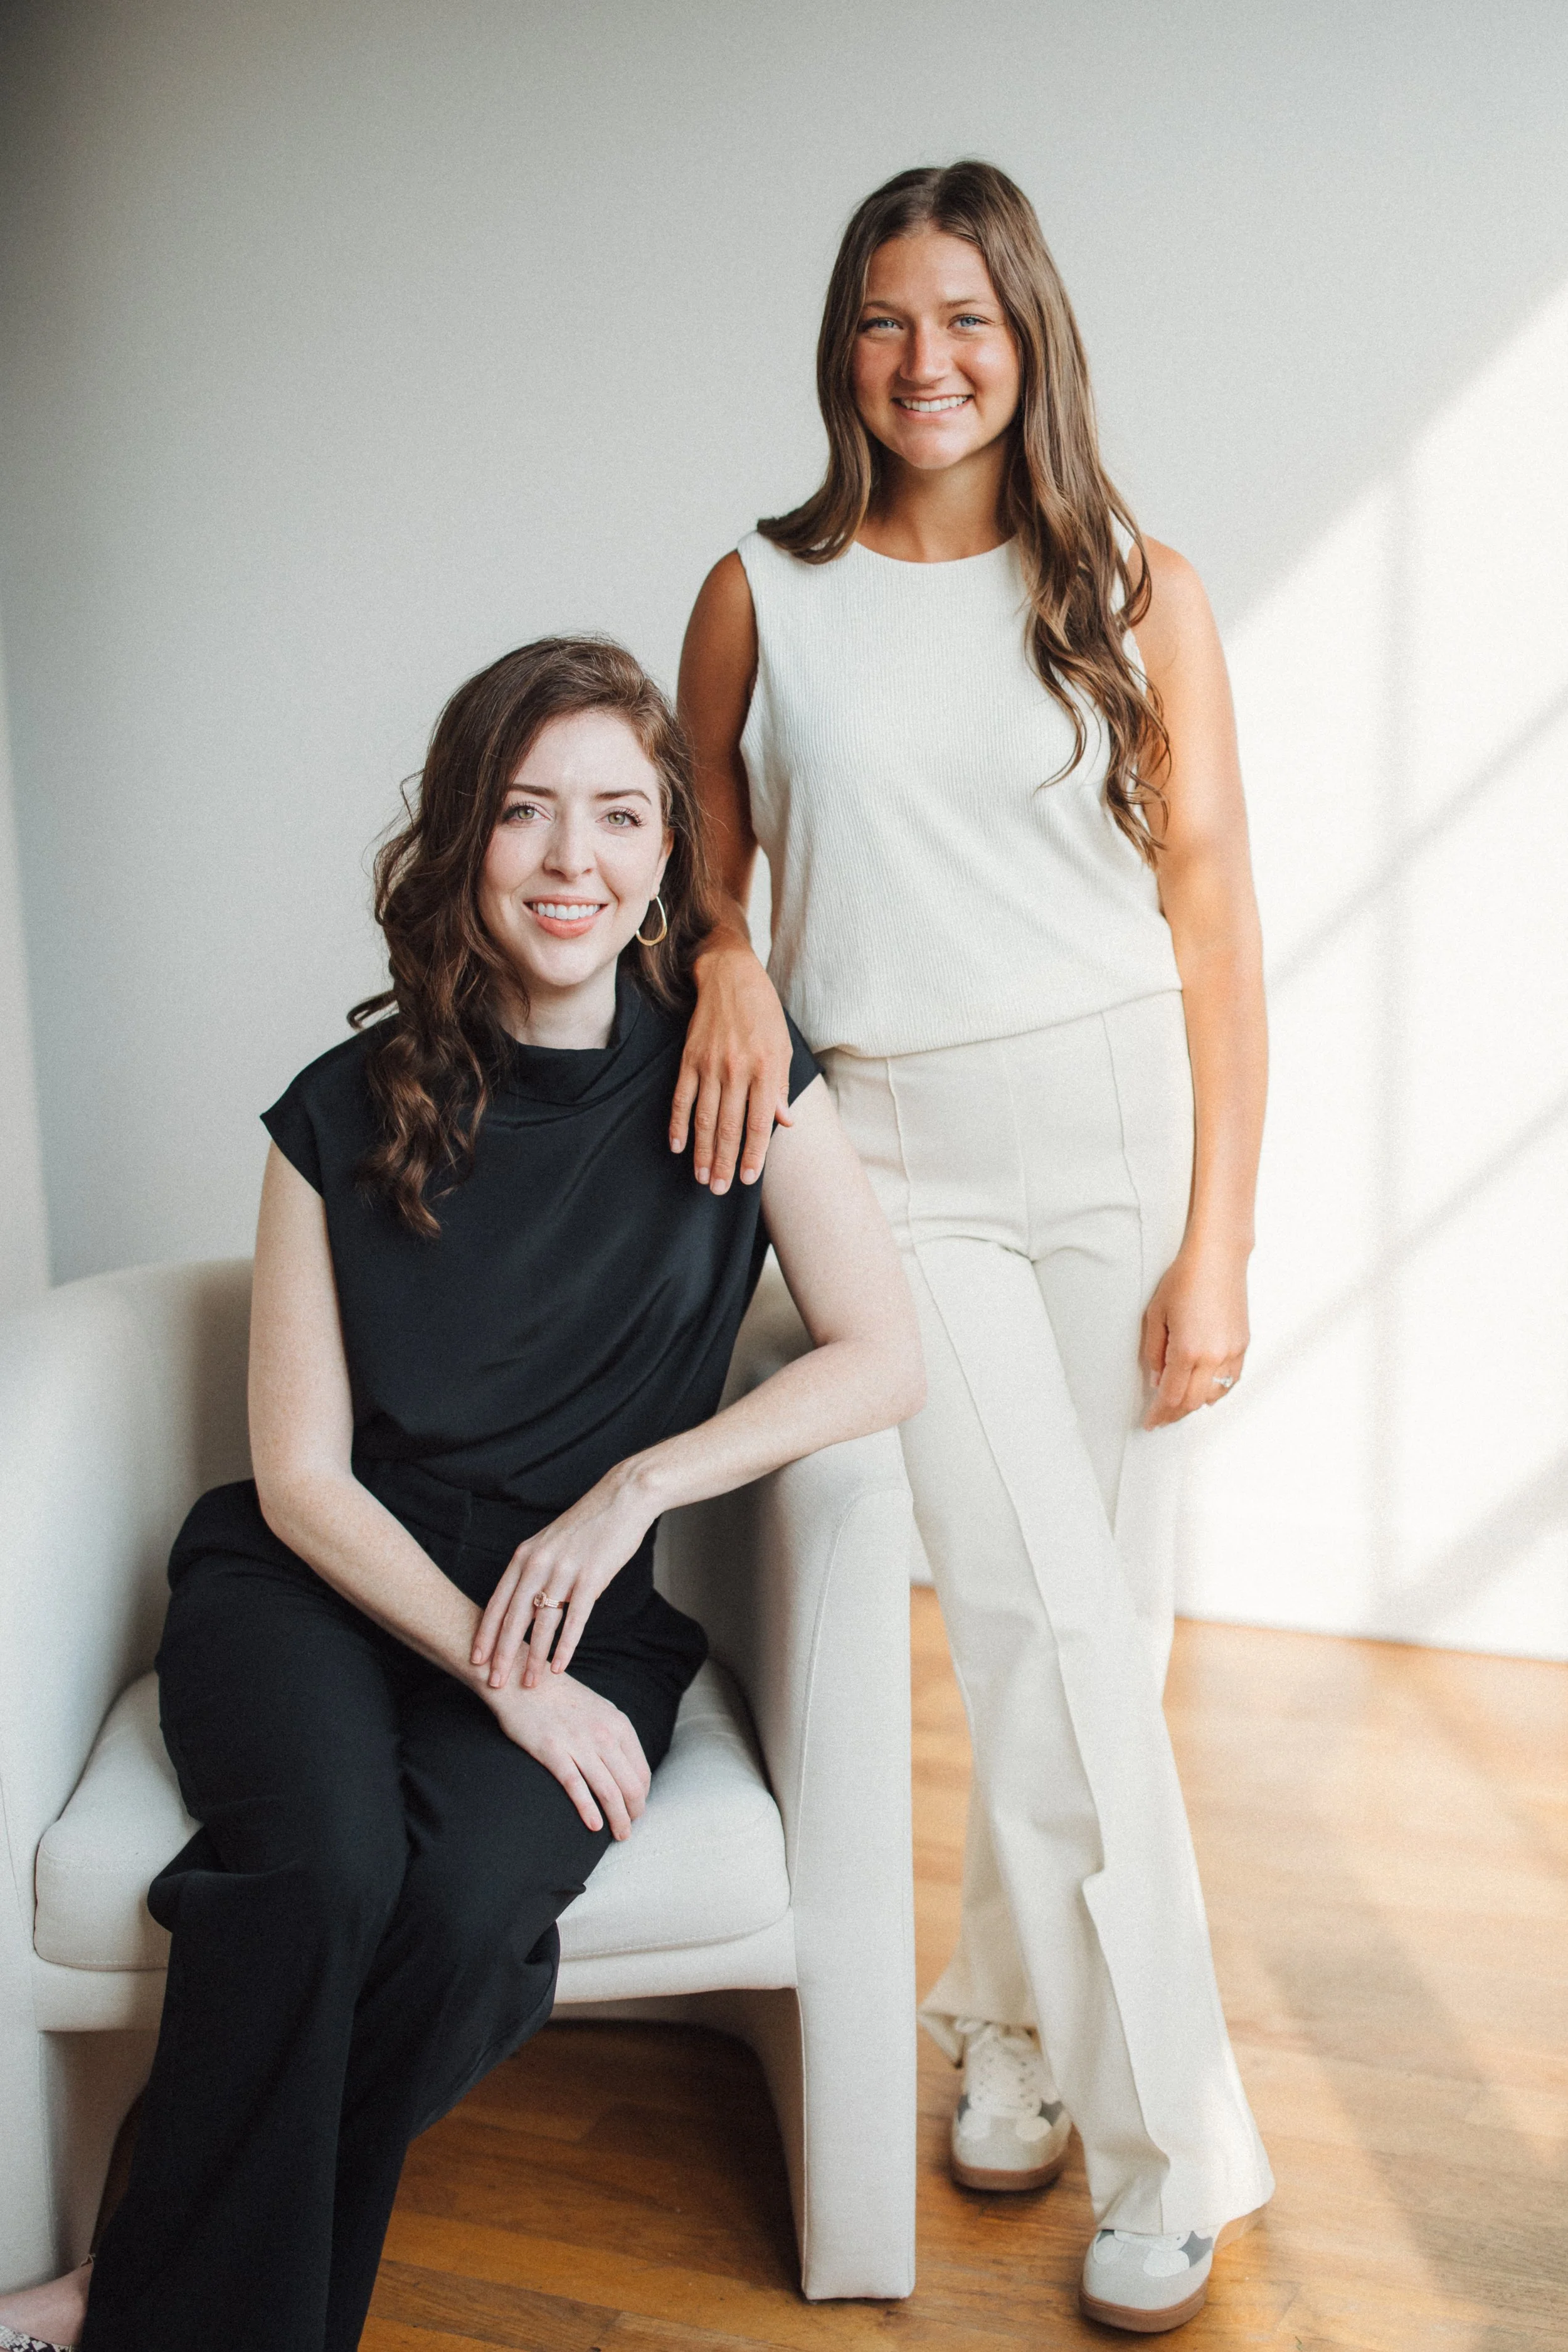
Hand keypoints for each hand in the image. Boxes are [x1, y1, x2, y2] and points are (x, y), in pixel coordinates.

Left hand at [473, 1466, 652, 1690]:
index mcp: (524, 1556)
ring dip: (534, 1658)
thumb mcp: (549, 1543)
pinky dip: (565, 1647)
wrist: (621, 1499)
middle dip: (502, 1655)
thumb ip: (534, 1571)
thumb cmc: (587, 1525)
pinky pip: (574, 1620)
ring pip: (542, 1624)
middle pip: (513, 1618)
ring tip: (529, 1684)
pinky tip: (559, 1667)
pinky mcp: (591, 1577)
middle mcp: (538, 1564)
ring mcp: (564, 1571)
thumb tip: (527, 1604)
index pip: (497, 1603)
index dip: (484, 1634)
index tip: (475, 1660)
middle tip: (494, 1683)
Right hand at [484, 1671, 650, 1836]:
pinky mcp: (553, 1751)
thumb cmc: (561, 1699)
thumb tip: (627, 1767)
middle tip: (628, 1830)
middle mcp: (604, 1734)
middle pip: (630, 1785)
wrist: (524, 1681)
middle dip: (633, 1813)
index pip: (641, 1771)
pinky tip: (594, 1826)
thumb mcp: (599, 1710)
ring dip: (618, 1819)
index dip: (642, 1796)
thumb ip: (614, 1735)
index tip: (635, 1810)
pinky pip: (577, 1787)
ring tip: (619, 1836)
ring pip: (608, 1791)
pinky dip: (588, 1810)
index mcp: (618, 1725)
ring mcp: (579, 1743)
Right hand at [669, 938, 793, 1193]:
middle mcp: (737, 1070)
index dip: (753, 1154)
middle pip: (728, 1127)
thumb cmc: (763, 1014)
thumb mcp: (783, 1048)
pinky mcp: (689, 1058)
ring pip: (704, 1118)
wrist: (731, 976)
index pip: (759, 1123)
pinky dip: (678, 1123)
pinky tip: (677, 1146)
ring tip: (700, 1177)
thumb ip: (780, 1088)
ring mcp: (710, 1065)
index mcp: (765, 1070)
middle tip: (718, 1189)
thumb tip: (785, 1123)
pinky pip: (682, 1097)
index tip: (747, 1178)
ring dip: (701, 1151)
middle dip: (723, 1162)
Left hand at [1141, 1239, 1249, 1427]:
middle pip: (1192, 1402)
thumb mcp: (1156, 1316)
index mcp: (1187, 1350)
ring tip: (1178, 1406)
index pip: (1171, 1396)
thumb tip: (1157, 1382)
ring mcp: (1231, 1352)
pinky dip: (1215, 1392)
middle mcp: (1213, 1356)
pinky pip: (1230, 1381)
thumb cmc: (1183, 1280)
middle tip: (1160, 1417)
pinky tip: (1204, 1392)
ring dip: (1194, 1404)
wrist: (1217, 1260)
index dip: (1159, 1413)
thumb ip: (1154, 1353)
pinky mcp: (1242, 1346)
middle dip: (1174, 1414)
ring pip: (1213, 1396)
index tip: (1150, 1422)